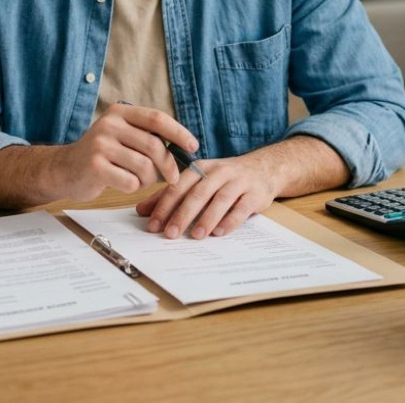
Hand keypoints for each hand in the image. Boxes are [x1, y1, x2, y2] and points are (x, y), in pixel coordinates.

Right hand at [47, 104, 197, 200]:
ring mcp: (100, 145)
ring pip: (144, 166)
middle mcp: (109, 124)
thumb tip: (184, 149)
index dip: (179, 132)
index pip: (157, 118)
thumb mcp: (122, 136)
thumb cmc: (102, 156)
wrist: (64, 170)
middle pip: (153, 145)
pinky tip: (122, 184)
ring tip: (139, 180)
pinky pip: (130, 182)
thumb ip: (147, 136)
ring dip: (148, 179)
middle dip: (169, 165)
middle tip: (173, 178)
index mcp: (119, 112)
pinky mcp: (95, 167)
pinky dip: (133, 188)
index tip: (194, 146)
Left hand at [136, 155, 277, 238]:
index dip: (163, 206)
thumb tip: (141, 211)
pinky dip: (230, 220)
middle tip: (170, 234)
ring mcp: (238, 182)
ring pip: (220, 200)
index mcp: (199, 168)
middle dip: (182, 215)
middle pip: (197, 194)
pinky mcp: (254, 193)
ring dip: (206, 218)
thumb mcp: (196, 181)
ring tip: (195, 235)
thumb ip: (170, 194)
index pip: (177, 186)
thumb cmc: (222, 178)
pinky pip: (242, 207)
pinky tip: (220, 232)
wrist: (262, 168)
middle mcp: (218, 172)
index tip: (152, 225)